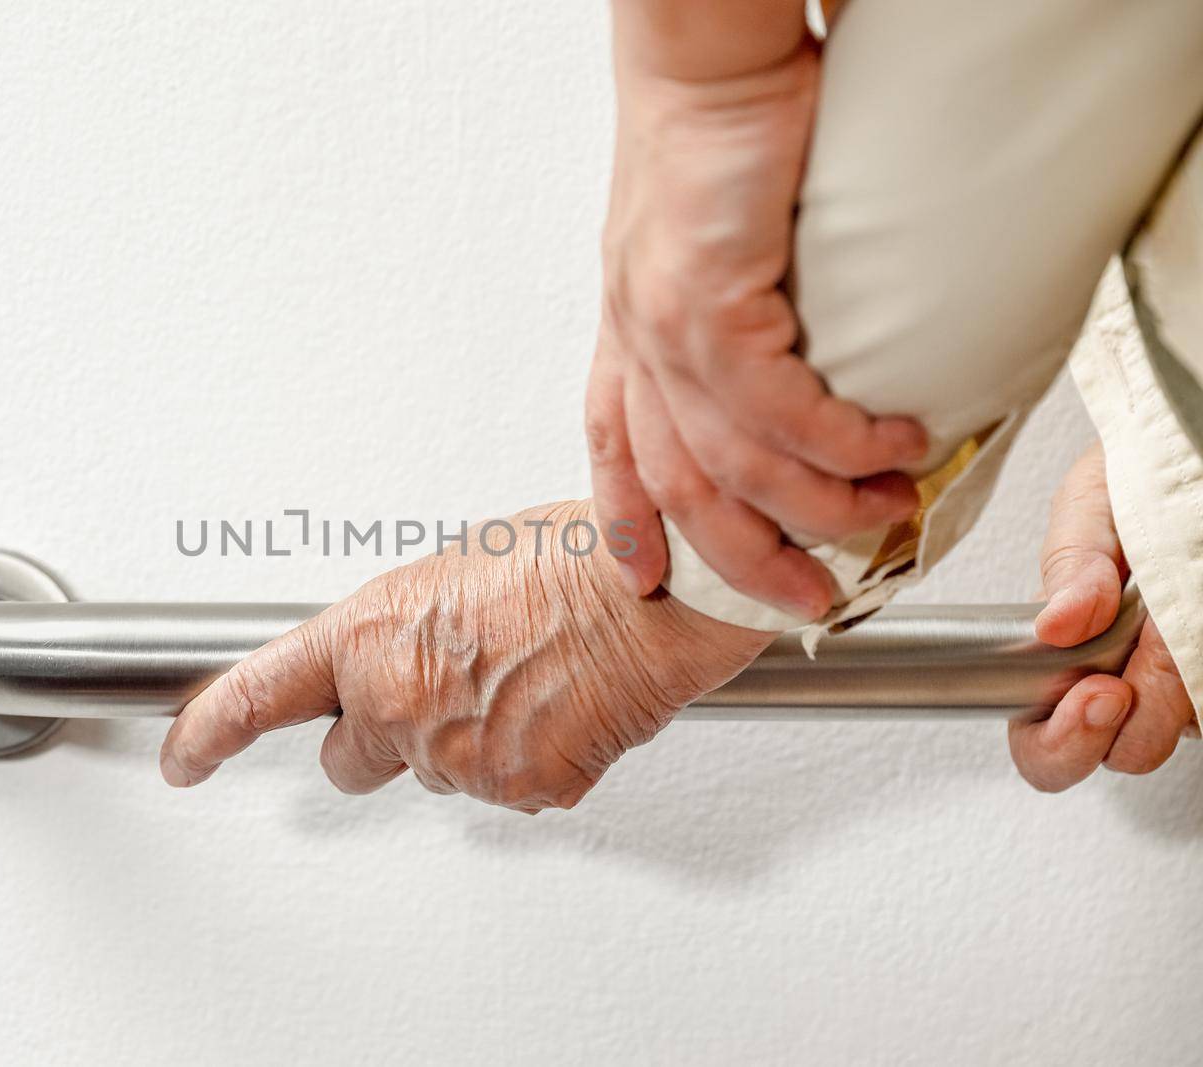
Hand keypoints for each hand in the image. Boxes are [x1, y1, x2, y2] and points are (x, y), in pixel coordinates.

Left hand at [159, 501, 772, 811]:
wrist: (654, 593)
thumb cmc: (565, 559)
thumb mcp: (449, 572)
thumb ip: (402, 631)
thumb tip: (406, 657)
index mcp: (369, 636)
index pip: (257, 695)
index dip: (207, 733)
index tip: (183, 756)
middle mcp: (397, 704)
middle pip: (348, 762)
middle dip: (375, 742)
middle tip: (429, 703)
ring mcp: (457, 758)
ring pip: (438, 773)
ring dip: (466, 742)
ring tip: (526, 679)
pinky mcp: (520, 792)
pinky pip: (508, 789)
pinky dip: (528, 760)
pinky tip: (561, 709)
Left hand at [587, 41, 927, 614]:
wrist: (709, 59)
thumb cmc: (719, 134)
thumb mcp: (704, 242)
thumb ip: (727, 311)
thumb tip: (795, 363)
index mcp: (629, 330)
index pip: (613, 447)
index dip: (626, 522)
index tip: (646, 581)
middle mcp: (636, 339)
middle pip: (677, 485)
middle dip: (743, 559)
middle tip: (809, 598)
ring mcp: (662, 324)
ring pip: (735, 462)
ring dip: (818, 506)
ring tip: (885, 515)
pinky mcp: (706, 298)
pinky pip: (778, 407)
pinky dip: (840, 442)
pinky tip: (891, 446)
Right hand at [1009, 445, 1197, 791]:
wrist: (1194, 451)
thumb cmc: (1141, 476)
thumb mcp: (1093, 502)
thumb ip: (1070, 560)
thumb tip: (1053, 624)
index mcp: (1061, 651)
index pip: (1041, 741)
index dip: (1061, 739)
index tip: (1097, 694)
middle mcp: (1120, 677)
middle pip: (1123, 751)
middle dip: (1133, 718)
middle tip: (1141, 665)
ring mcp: (1181, 682)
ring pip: (1184, 729)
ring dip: (1183, 682)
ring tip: (1179, 614)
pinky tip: (1199, 620)